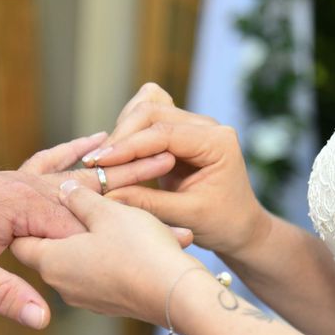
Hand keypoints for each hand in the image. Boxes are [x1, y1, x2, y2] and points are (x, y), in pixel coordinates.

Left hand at [0, 132, 182, 329]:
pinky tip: (99, 139)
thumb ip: (2, 292)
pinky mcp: (18, 179)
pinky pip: (54, 161)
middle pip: (92, 194)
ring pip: (80, 176)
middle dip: (135, 195)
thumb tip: (41, 320)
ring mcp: (24, 180)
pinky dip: (77, 150)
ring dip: (118, 169)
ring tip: (160, 158)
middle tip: (179, 190)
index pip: (83, 226)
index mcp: (22, 209)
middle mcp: (29, 189)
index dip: (126, 236)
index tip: (170, 241)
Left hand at [11, 181, 203, 326]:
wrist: (177, 296)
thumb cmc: (138, 249)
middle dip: (68, 222)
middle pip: (52, 247)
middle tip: (87, 199)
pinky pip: (102, 271)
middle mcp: (61, 284)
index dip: (30, 217)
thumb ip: (79, 198)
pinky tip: (141, 237)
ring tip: (125, 214)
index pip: (22, 240)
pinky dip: (113, 253)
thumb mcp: (107, 212)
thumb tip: (63, 189)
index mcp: (51, 260)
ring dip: (96, 236)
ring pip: (81, 258)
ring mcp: (85, 296)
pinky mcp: (109, 302)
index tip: (48, 198)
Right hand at [83, 83, 269, 257]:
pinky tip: (117, 155)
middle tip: (95, 163)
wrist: (240, 226)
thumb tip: (106, 195)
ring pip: (146, 108)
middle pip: (151, 110)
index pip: (163, 133)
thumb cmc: (222, 224)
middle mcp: (205, 126)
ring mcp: (192, 125)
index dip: (127, 146)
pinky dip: (128, 132)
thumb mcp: (186, 216)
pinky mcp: (179, 132)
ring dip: (122, 131)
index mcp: (216, 142)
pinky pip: (146, 119)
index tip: (99, 162)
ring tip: (104, 160)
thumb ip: (148, 202)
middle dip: (120, 136)